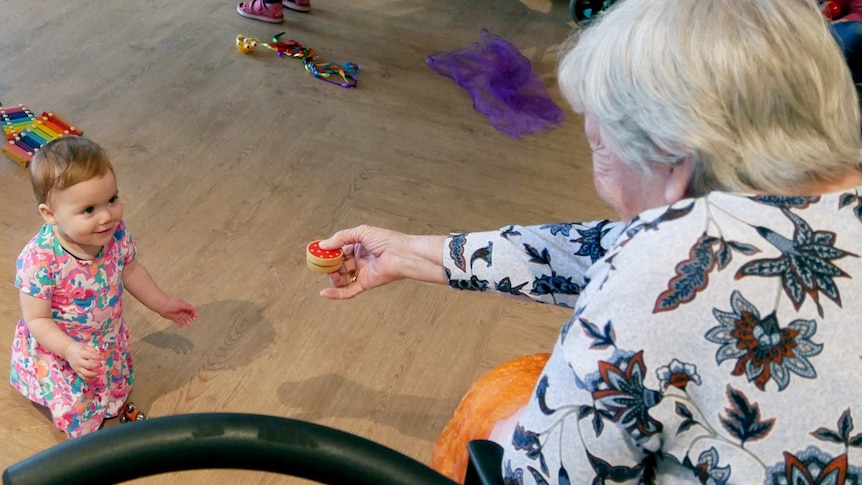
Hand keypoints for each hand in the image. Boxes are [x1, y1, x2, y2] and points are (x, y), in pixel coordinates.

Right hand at [65, 342, 104, 381]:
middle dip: (97, 366)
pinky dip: (89, 379)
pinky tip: (95, 377)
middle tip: (102, 365)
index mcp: (81, 353)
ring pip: (85, 373)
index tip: (103, 357)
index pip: (91, 356)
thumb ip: (93, 350)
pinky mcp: (76, 371)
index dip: (98, 357)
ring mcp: (77, 367)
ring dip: (94, 374)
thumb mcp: (85, 346)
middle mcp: (78, 361)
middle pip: (88, 366)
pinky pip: (82, 377)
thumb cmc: (78, 348)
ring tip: (100, 372)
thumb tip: (100, 354)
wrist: (67, 351)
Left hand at [159, 297, 198, 327]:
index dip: (194, 312)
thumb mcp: (181, 304)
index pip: (191, 309)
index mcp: (184, 306)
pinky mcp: (174, 318)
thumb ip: (187, 306)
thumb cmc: (171, 303)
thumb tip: (192, 309)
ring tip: (189, 324)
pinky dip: (181, 324)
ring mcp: (178, 314)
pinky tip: (183, 326)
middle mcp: (182, 310)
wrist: (162, 306)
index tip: (196, 316)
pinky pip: (179, 322)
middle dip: (192, 317)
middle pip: (189, 314)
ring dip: (187, 321)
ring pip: (185, 319)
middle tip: (194, 319)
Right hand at [317, 225, 446, 299]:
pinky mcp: (365, 284)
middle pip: (338, 265)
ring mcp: (361, 273)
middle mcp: (359, 260)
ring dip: (332, 277)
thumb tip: (323, 245)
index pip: (339, 250)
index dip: (328, 252)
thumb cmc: (387, 240)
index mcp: (358, 246)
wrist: (402, 254)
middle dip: (329, 265)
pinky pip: (347, 291)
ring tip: (332, 273)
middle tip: (322, 264)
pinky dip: (336, 294)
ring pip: (341, 278)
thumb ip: (341, 237)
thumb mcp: (361, 232)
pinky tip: (323, 293)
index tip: (318, 253)